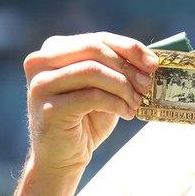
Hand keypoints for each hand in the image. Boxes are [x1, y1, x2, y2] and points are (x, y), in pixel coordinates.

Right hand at [22, 32, 158, 174]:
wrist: (62, 157)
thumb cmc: (86, 118)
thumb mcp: (104, 87)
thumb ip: (117, 67)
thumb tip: (151, 58)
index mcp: (54, 50)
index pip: (98, 39)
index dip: (129, 48)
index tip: (153, 63)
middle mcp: (41, 62)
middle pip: (94, 49)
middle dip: (127, 66)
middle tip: (147, 84)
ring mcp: (41, 84)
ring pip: (92, 71)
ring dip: (123, 86)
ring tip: (137, 102)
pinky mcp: (48, 107)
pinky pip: (92, 96)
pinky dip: (116, 103)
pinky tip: (126, 113)